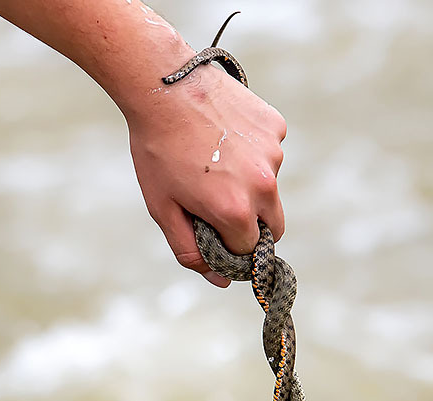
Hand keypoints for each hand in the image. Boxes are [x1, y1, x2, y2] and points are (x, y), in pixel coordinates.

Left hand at [126, 65, 286, 286]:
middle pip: (274, 226)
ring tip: (213, 159)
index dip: (231, 247)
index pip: (250, 250)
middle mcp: (264, 185)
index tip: (215, 234)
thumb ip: (191, 251)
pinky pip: (270, 152)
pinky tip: (224, 136)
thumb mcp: (163, 208)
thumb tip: (221, 281)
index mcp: (236, 211)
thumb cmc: (157, 151)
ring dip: (250, 184)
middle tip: (220, 205)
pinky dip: (253, 152)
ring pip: (271, 186)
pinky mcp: (275, 127)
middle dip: (252, 225)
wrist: (163, 86)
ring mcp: (273, 153)